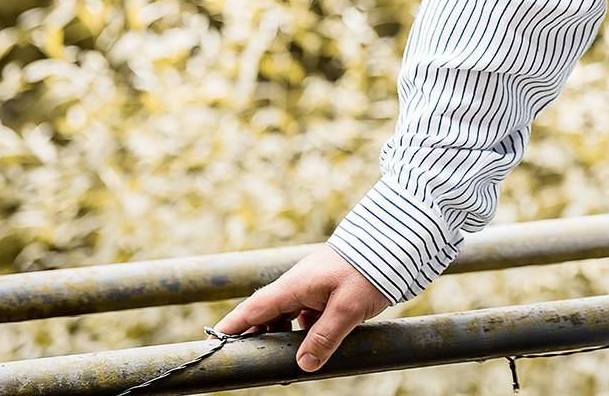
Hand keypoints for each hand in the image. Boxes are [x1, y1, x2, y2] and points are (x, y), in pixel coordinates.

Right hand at [214, 246, 392, 372]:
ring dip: (284, 334)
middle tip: (250, 358)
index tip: (215, 339)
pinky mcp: (327, 289)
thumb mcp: (347, 309)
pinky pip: (306, 313)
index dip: (234, 325)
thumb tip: (303, 365)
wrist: (393, 243)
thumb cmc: (368, 270)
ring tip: (284, 358)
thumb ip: (324, 338)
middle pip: (267, 314)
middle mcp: (298, 285)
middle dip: (257, 335)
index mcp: (294, 285)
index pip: (254, 308)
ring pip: (288, 315)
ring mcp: (312, 286)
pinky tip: (316, 342)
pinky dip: (305, 329)